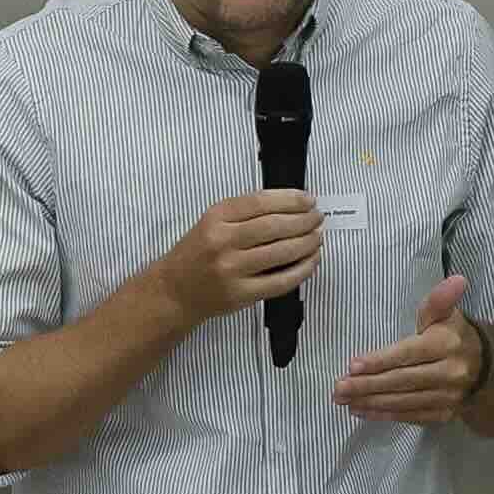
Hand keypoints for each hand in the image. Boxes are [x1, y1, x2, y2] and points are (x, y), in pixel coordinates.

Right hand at [164, 190, 324, 323]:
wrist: (175, 290)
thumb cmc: (197, 254)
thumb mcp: (212, 222)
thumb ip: (245, 213)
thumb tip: (290, 206)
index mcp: (216, 218)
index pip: (261, 202)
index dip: (291, 200)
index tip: (308, 200)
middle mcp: (223, 241)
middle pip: (275, 226)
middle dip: (304, 221)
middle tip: (317, 219)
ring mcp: (232, 269)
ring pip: (282, 252)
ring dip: (307, 244)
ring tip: (317, 237)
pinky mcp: (241, 294)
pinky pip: (281, 281)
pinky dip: (302, 270)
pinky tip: (311, 261)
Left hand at [334, 275, 489, 426]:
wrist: (484, 367)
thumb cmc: (452, 335)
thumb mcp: (446, 314)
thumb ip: (440, 300)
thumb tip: (457, 280)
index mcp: (446, 344)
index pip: (407, 354)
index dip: (380, 361)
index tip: (352, 366)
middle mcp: (449, 373)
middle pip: (402, 381)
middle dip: (367, 385)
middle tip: (338, 388)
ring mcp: (447, 397)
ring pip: (404, 401)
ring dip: (371, 402)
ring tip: (344, 400)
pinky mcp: (444, 414)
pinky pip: (411, 416)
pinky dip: (385, 415)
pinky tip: (363, 411)